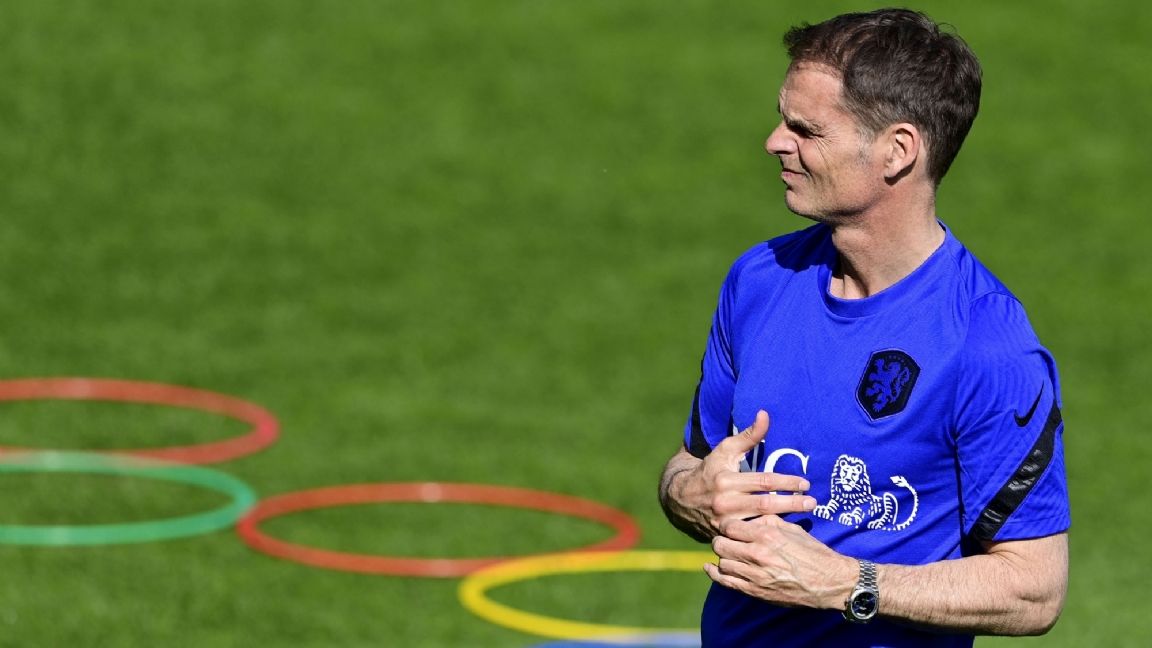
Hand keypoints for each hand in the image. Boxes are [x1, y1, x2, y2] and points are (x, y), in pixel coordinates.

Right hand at [659, 410, 815, 540]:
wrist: (681, 499)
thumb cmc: (710, 470)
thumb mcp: (725, 450)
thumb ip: (748, 435)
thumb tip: (765, 414)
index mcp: (726, 480)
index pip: (763, 482)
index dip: (786, 482)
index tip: (805, 483)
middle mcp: (724, 502)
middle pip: (765, 505)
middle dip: (792, 504)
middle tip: (812, 502)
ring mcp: (724, 523)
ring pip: (759, 524)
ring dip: (783, 522)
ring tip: (805, 518)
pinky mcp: (724, 536)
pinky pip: (750, 537)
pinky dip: (767, 534)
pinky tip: (785, 533)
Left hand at [705, 516, 854, 609]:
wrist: (828, 582)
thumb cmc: (812, 553)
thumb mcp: (792, 529)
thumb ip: (768, 521)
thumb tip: (751, 515)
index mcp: (766, 535)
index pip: (730, 526)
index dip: (727, 525)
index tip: (731, 526)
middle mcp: (757, 554)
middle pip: (721, 544)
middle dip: (721, 540)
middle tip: (726, 539)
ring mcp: (754, 574)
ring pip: (722, 562)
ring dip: (723, 557)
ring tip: (729, 553)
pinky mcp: (754, 590)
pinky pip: (725, 582)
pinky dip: (715, 574)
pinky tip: (710, 567)